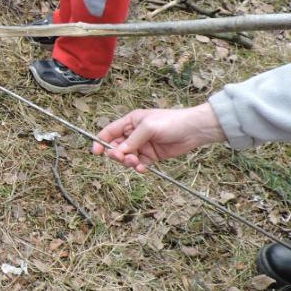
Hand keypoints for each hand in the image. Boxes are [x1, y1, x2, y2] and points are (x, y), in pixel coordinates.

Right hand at [93, 103, 226, 172]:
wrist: (193, 130)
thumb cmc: (171, 122)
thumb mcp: (148, 128)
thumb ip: (131, 141)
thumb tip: (117, 152)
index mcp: (130, 122)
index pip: (109, 132)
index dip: (100, 142)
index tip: (96, 153)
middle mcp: (133, 134)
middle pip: (116, 147)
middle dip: (116, 155)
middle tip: (122, 159)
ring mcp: (142, 145)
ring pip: (127, 157)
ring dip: (128, 162)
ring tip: (136, 163)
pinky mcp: (151, 155)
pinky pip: (139, 164)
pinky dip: (138, 167)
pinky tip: (143, 168)